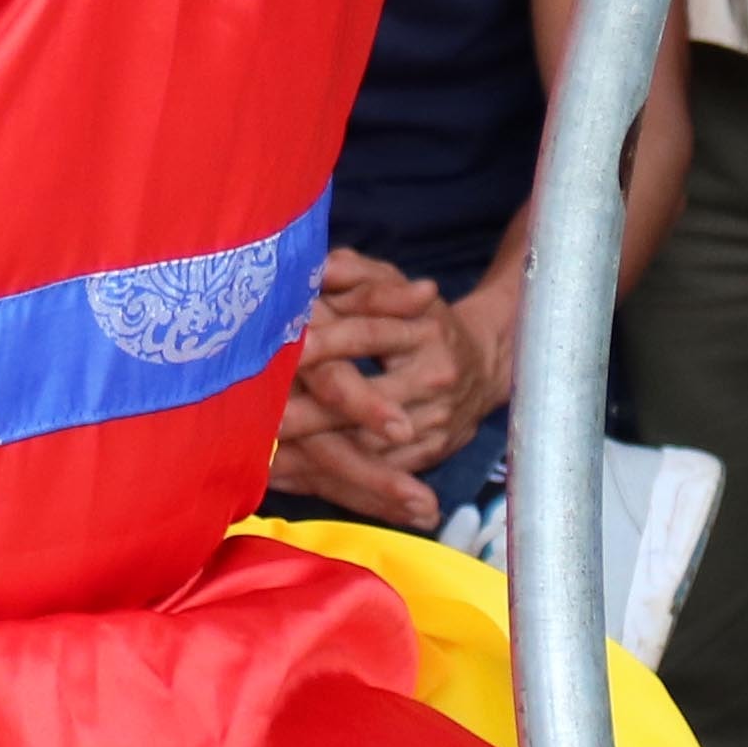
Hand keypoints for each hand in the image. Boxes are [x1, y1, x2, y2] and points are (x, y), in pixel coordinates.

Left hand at [267, 250, 495, 523]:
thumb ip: (356, 272)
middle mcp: (434, 378)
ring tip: (264, 456)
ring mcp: (435, 422)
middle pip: (365, 401)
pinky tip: (288, 479)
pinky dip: (331, 480)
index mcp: (425, 329)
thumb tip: (317, 266)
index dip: (326, 342)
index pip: (368, 335)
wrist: (485, 366)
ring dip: (314, 456)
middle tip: (262, 420)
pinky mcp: (431, 454)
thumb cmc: (423, 319)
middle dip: (310, 414)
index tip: (285, 351)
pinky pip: (379, 474)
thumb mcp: (396, 285)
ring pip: (368, 446)